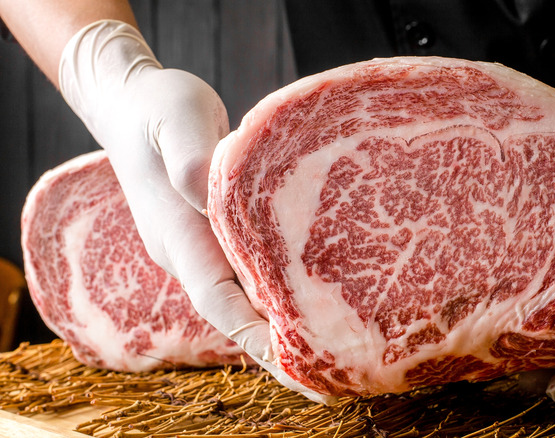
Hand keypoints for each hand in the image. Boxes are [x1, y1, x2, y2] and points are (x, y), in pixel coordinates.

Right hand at [58, 20, 335, 403]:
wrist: (132, 106)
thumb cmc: (157, 108)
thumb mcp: (174, 115)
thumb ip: (188, 154)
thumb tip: (204, 194)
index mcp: (179, 235)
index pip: (217, 299)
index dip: (254, 335)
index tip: (296, 364)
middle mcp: (189, 253)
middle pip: (236, 312)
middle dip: (279, 345)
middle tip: (335, 369)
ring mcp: (198, 247)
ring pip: (243, 297)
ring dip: (281, 324)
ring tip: (332, 346)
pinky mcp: (211, 235)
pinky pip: (246, 274)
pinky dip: (275, 293)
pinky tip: (310, 298)